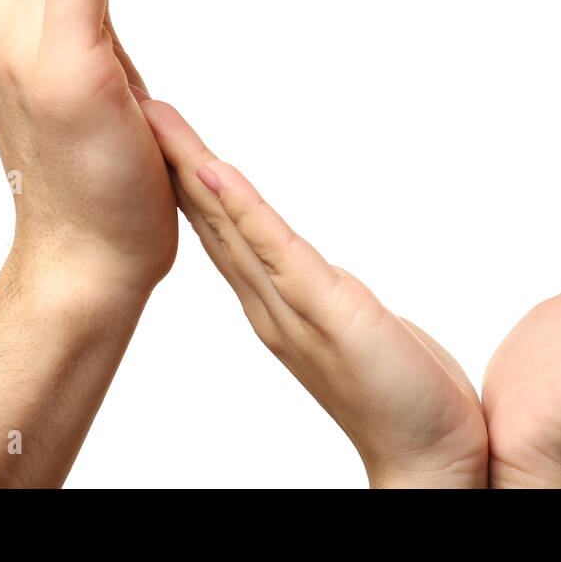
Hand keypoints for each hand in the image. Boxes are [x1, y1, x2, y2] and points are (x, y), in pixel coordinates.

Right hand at [137, 100, 488, 487]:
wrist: (430, 457)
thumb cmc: (400, 393)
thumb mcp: (348, 324)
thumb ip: (317, 294)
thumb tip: (302, 268)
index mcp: (276, 304)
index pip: (222, 230)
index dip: (187, 178)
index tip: (157, 129)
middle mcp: (270, 306)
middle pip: (210, 221)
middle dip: (171, 162)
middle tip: (130, 104)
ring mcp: (293, 310)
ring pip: (231, 228)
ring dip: (192, 170)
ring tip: (155, 119)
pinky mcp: (328, 312)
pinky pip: (277, 252)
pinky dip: (242, 210)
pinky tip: (214, 173)